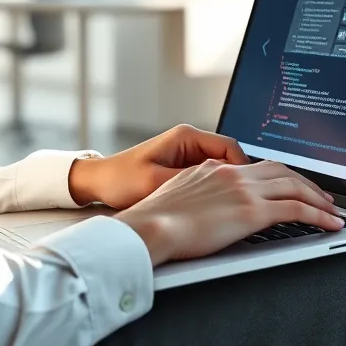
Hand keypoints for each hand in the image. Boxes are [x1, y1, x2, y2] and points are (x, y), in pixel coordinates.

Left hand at [68, 124, 247, 208]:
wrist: (98, 183)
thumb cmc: (122, 179)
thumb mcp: (157, 183)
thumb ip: (190, 182)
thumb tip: (221, 188)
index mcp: (186, 137)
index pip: (230, 147)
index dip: (243, 169)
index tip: (247, 191)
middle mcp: (189, 143)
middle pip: (229, 159)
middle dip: (238, 180)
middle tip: (244, 203)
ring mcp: (186, 156)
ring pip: (220, 170)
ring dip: (226, 187)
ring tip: (231, 208)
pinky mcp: (181, 170)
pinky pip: (208, 178)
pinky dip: (214, 191)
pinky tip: (214, 209)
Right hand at [113, 159, 344, 266]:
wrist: (149, 227)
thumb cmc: (155, 221)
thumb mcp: (178, 198)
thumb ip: (198, 196)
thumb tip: (206, 208)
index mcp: (213, 168)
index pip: (256, 166)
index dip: (280, 175)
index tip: (291, 184)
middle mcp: (232, 172)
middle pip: (282, 171)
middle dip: (306, 183)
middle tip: (322, 196)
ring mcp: (243, 190)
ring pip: (295, 186)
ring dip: (319, 198)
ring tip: (333, 211)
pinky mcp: (252, 211)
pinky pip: (298, 209)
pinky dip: (320, 215)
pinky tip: (331, 224)